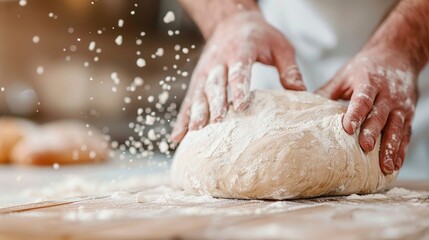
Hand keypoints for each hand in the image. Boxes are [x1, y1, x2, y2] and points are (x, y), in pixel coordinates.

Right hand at [172, 11, 304, 142]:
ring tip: (194, 132)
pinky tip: (178, 136)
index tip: (241, 105)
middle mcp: (218, 62)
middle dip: (215, 104)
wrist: (231, 21)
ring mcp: (205, 72)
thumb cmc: (259, 36)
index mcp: (240, 50)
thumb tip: (301, 92)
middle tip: (217, 123)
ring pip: (198, 94)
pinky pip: (189, 101)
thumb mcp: (279, 45)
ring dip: (196, 113)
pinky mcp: (198, 80)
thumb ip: (289, 69)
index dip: (239, 87)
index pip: (239, 70)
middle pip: (215, 84)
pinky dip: (183, 118)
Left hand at [318, 48, 417, 174]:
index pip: (362, 99)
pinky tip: (396, 164)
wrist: (398, 54)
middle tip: (365, 148)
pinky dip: (402, 150)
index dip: (355, 114)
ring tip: (385, 166)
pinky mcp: (409, 114)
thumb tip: (304, 108)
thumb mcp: (345, 75)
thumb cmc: (367, 67)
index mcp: (369, 82)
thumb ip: (327, 92)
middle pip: (380, 115)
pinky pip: (406, 134)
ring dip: (391, 147)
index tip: (347, 128)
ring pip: (397, 127)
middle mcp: (388, 94)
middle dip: (373, 132)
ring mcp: (401, 105)